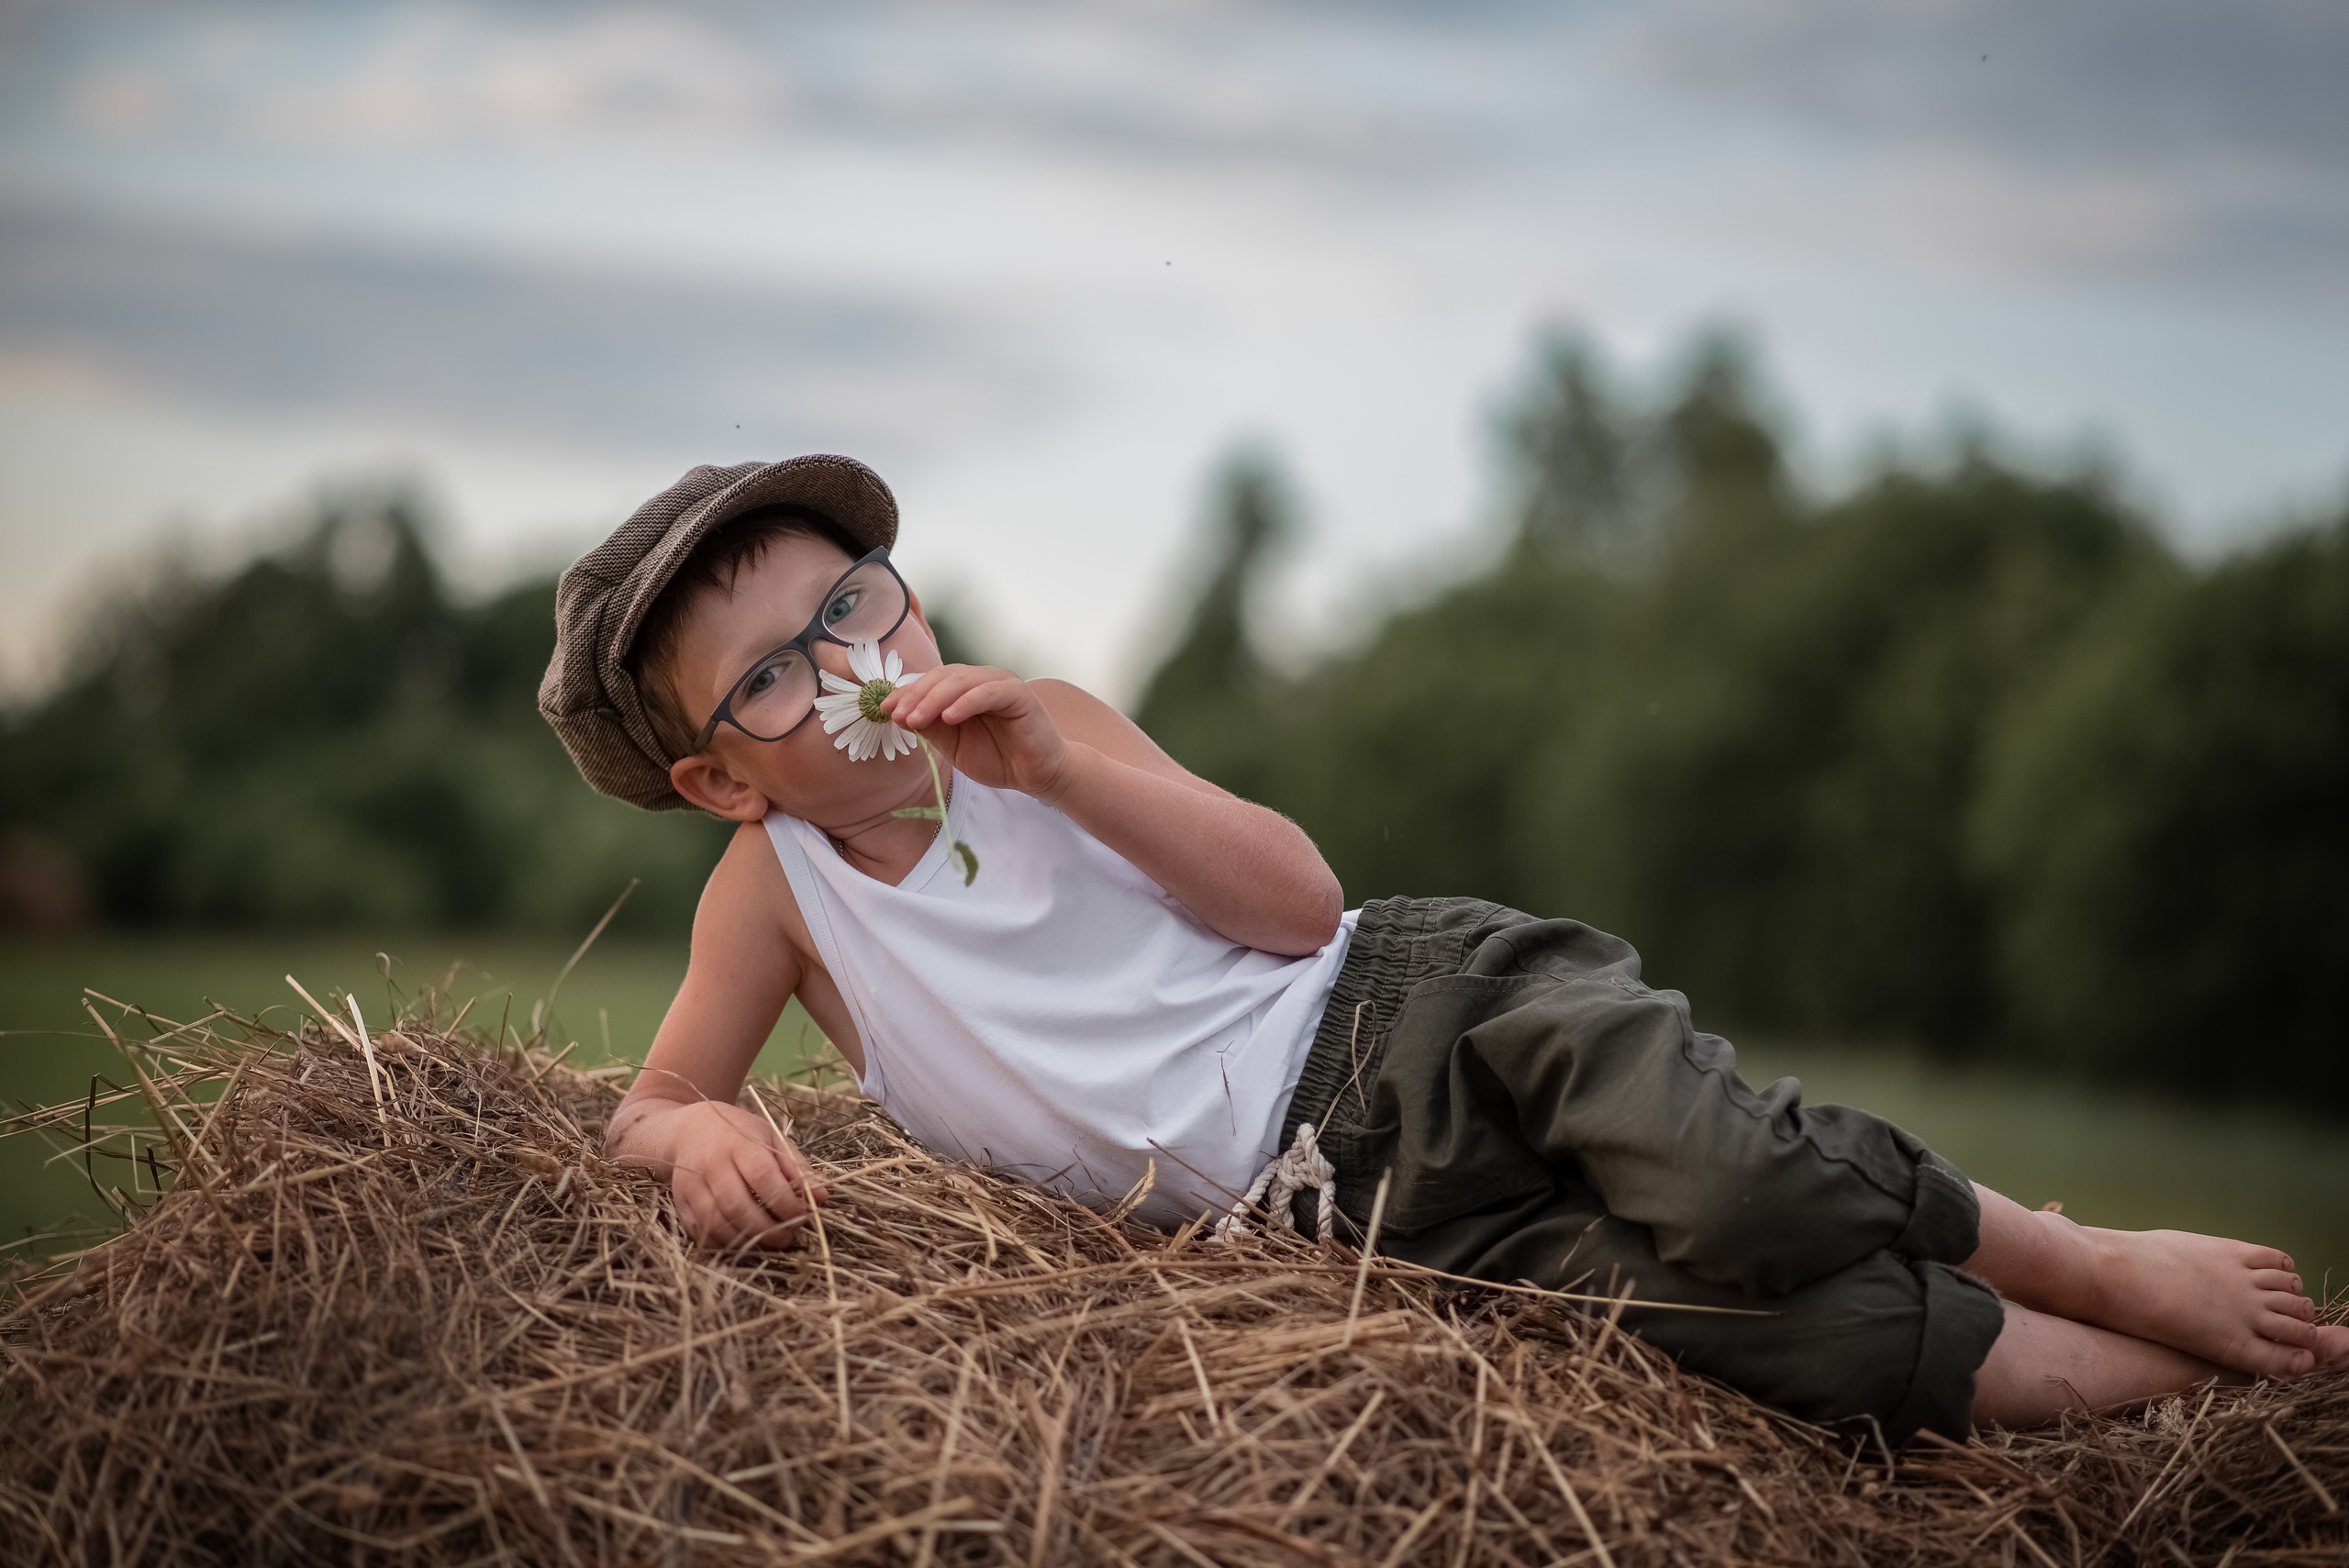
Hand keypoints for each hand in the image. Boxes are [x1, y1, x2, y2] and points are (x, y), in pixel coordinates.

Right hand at [636, 1099, 825, 1250]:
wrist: (688, 1131)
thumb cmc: (739, 1134)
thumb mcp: (771, 1138)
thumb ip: (796, 1167)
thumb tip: (822, 1197)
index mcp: (738, 1143)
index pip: (762, 1176)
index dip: (784, 1202)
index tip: (802, 1216)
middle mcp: (710, 1164)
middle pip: (737, 1205)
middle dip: (767, 1229)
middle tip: (789, 1237)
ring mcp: (691, 1186)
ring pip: (716, 1223)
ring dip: (747, 1240)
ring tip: (771, 1242)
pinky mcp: (680, 1204)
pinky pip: (700, 1233)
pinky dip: (724, 1244)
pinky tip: (744, 1242)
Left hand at [882, 665, 1073, 800]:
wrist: (1036, 775)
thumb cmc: (997, 758)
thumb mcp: (953, 745)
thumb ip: (931, 727)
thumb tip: (898, 714)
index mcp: (965, 688)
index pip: (930, 682)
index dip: (905, 693)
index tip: (884, 710)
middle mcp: (981, 679)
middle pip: (941, 677)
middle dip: (915, 696)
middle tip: (896, 715)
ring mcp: (1001, 683)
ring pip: (960, 681)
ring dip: (933, 699)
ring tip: (914, 719)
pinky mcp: (1019, 694)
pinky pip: (987, 692)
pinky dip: (966, 703)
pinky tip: (949, 717)